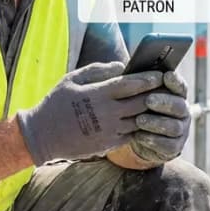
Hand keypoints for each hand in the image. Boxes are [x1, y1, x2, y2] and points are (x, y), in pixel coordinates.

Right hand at [16, 62, 162, 164]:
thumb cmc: (56, 103)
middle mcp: (108, 113)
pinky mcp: (108, 144)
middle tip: (167, 89)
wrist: (42, 136)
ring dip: (151, 113)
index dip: (148, 79)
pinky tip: (145, 121)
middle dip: (156, 95)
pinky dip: (140, 127)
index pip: (131, 84)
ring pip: (140, 121)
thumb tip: (122, 66)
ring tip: (160, 105)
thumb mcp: (72, 79)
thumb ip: (98, 70)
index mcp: (99, 94)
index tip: (160, 74)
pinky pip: (132, 135)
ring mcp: (109, 131)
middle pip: (142, 103)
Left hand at [129, 70, 191, 163]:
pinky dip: (154, 141)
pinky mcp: (173, 147)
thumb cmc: (130, 106)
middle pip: (179, 106)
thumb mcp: (126, 91)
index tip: (165, 76)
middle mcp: (181, 111)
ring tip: (139, 120)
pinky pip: (168, 145)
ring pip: (174, 127)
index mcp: (174, 94)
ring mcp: (179, 130)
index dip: (174, 81)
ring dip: (157, 123)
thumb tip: (118, 66)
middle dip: (164, 102)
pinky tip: (139, 136)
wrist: (131, 136)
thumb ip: (125, 79)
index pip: (179, 86)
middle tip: (148, 100)